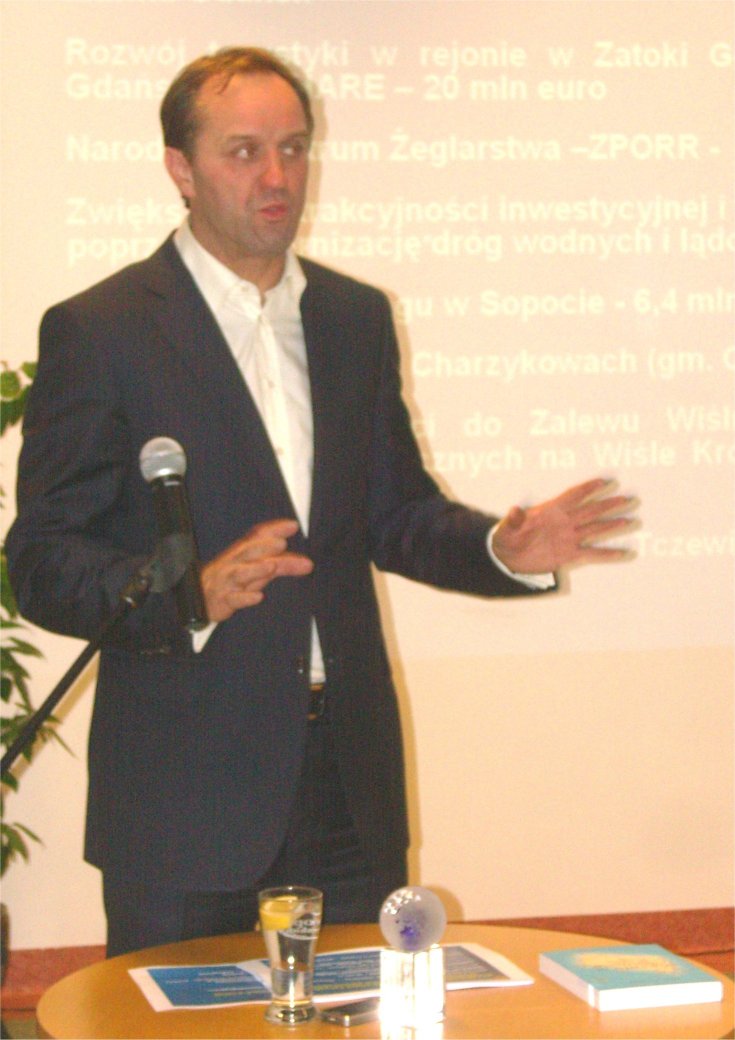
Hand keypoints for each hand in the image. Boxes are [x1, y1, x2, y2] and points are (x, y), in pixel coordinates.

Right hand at [201, 518, 312, 621]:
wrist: (201, 599)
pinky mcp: (223, 600)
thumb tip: (306, 563)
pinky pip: (233, 599)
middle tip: (282, 543)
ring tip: (272, 566)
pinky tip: (258, 597)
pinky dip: (245, 598)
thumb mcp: (258, 570)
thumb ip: (282, 564)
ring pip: (240, 573)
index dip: (274, 529)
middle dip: (265, 546)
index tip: (292, 526)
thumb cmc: (233, 581)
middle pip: (248, 551)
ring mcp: (227, 581)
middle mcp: (233, 564)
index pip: (257, 536)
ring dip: (256, 569)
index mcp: (242, 553)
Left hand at [492, 478, 636, 574]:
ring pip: (595, 529)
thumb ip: (513, 520)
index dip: (589, 488)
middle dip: (609, 504)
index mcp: (551, 511)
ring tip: (630, 520)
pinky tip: (624, 553)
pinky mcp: (568, 555)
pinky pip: (592, 553)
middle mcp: (564, 522)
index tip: (606, 481)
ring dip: (612, 525)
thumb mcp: (506, 528)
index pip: (573, 496)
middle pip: (591, 510)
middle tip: (629, 498)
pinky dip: (607, 554)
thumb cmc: (507, 538)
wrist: (507, 557)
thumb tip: (514, 510)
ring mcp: (568, 538)